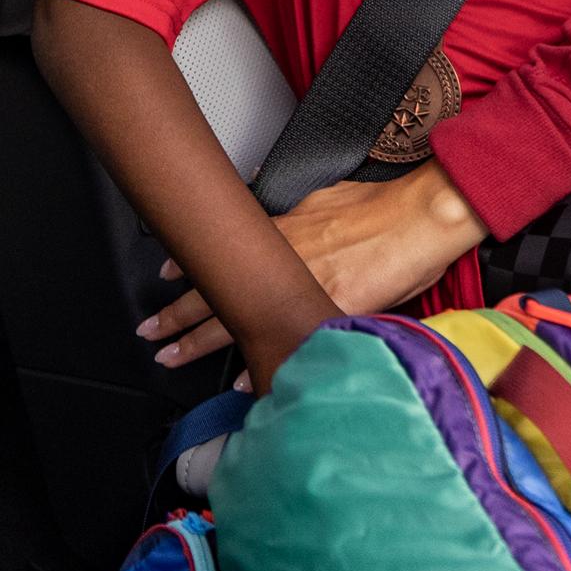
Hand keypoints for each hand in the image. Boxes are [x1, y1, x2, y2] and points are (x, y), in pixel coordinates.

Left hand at [137, 171, 486, 368]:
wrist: (420, 218)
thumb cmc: (382, 207)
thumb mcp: (327, 192)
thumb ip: (296, 203)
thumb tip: (270, 187)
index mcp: (284, 232)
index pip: (224, 250)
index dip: (192, 266)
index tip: (167, 277)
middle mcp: (282, 260)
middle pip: (217, 290)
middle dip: (178, 313)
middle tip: (150, 330)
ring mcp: (301, 288)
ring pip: (236, 319)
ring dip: (199, 342)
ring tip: (171, 357)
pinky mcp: (327, 312)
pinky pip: (282, 342)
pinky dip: (260, 364)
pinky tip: (239, 383)